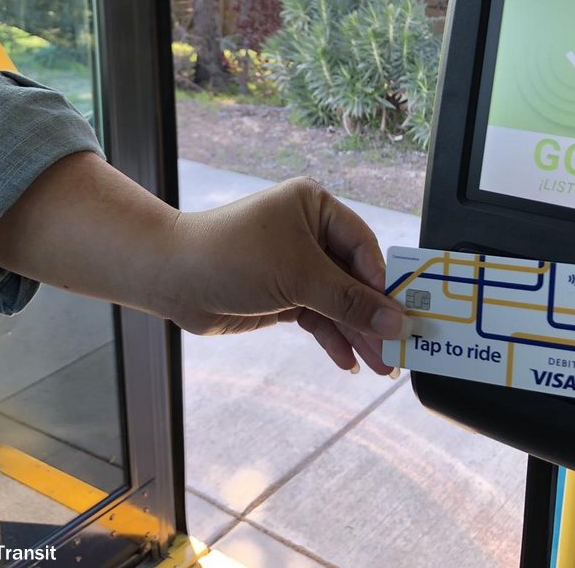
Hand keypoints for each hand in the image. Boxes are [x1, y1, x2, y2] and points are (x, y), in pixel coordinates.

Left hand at [166, 177, 410, 373]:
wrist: (172, 277)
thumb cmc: (233, 257)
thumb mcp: (298, 276)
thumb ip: (350, 301)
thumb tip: (397, 324)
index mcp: (316, 207)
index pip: (364, 248)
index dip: (383, 285)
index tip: (402, 319)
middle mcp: (309, 232)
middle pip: (354, 279)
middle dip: (372, 318)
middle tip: (398, 352)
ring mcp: (295, 265)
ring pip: (337, 303)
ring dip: (356, 334)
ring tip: (380, 367)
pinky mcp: (282, 294)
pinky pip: (317, 316)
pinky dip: (331, 337)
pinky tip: (347, 361)